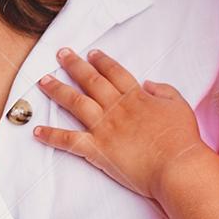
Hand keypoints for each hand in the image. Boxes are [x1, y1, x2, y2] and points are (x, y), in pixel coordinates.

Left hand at [33, 47, 204, 200]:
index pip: (114, 72)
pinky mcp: (97, 150)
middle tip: (60, 54)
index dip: (101, 61)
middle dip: (73, 65)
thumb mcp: (179, 105)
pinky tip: (37, 131)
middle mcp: (116, 107)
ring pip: (75, 103)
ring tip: (43, 80)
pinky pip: (69, 140)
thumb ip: (164, 91)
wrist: (177, 166)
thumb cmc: (182, 138)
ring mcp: (104, 128)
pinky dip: (52, 136)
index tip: (91, 53)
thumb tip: (148, 83)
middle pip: (90, 80)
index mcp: (136, 97)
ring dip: (57, 90)